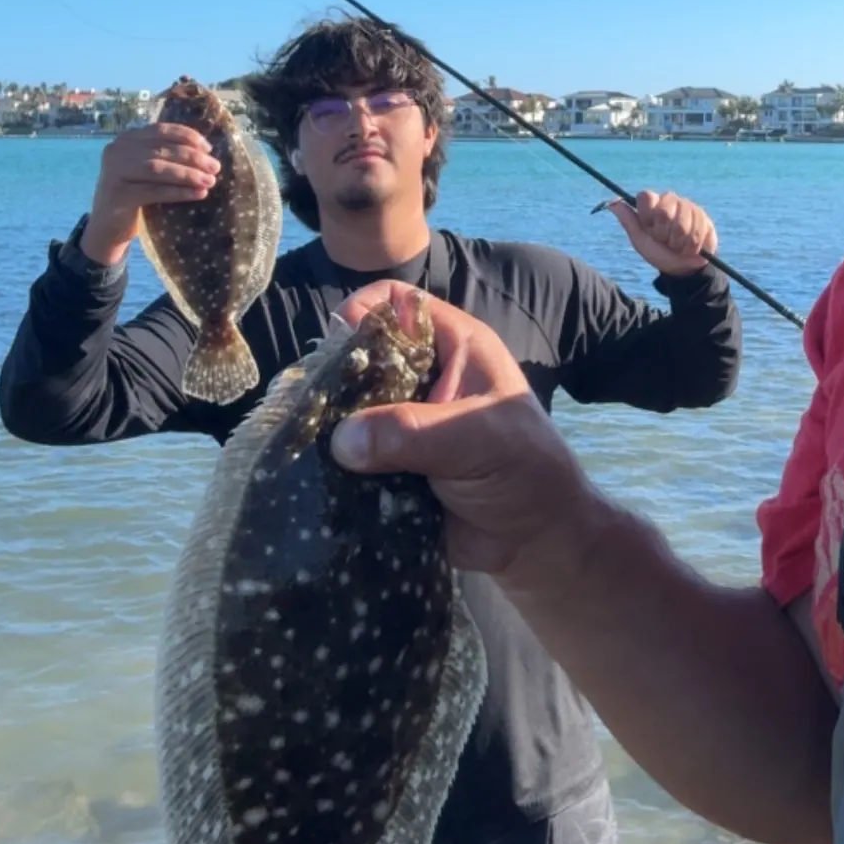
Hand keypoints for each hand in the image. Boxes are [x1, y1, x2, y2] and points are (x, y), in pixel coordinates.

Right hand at [81, 124, 221, 263]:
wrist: (108, 227)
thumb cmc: (136, 195)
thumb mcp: (147, 170)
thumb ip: (165, 156)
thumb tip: (206, 153)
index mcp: (126, 139)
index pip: (160, 130)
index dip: (187, 137)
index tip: (208, 148)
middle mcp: (116, 151)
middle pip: (161, 149)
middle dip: (193, 157)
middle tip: (215, 167)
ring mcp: (114, 172)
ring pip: (157, 168)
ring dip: (188, 173)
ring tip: (210, 181)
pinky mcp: (118, 195)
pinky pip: (154, 191)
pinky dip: (179, 192)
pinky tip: (199, 194)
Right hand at [329, 281, 605, 587]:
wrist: (537, 540)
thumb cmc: (525, 472)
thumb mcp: (477, 439)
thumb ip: (412, 431)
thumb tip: (342, 439)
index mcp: (456, 348)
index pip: (400, 302)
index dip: (365, 311)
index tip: (337, 342)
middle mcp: (427, 378)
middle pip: (364, 357)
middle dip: (336, 377)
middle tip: (313, 405)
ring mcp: (407, 423)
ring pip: (351, 410)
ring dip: (330, 428)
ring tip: (307, 444)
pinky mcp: (392, 465)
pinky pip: (350, 458)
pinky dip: (335, 467)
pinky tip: (318, 476)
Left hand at [603, 189, 717, 276]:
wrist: (683, 268)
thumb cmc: (658, 253)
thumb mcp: (640, 240)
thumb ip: (628, 221)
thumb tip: (611, 202)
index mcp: (652, 204)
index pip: (645, 196)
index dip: (647, 216)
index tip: (650, 230)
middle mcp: (670, 200)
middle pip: (664, 211)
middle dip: (663, 234)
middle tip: (665, 241)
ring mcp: (688, 207)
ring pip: (682, 223)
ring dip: (678, 242)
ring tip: (678, 247)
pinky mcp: (704, 217)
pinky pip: (699, 229)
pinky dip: (693, 245)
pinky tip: (692, 247)